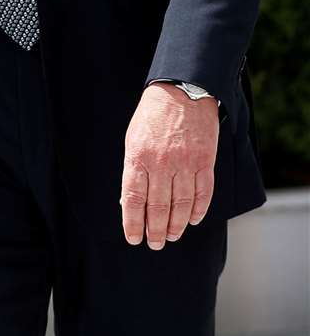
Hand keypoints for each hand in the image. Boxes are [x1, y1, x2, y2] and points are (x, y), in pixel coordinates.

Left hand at [120, 83, 219, 249]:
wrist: (181, 91)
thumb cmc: (152, 116)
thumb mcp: (133, 139)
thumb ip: (133, 168)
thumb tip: (130, 200)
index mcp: (138, 156)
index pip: (133, 199)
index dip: (133, 222)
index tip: (133, 238)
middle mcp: (161, 163)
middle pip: (158, 207)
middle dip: (155, 230)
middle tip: (154, 244)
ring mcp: (185, 163)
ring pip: (181, 205)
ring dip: (176, 225)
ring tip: (171, 236)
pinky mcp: (205, 162)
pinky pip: (202, 194)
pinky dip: (198, 210)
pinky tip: (192, 220)